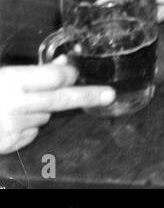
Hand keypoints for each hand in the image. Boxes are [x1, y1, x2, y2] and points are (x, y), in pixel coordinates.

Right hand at [0, 63, 114, 152]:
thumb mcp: (4, 74)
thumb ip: (34, 71)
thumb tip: (65, 63)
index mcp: (13, 82)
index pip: (56, 78)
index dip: (68, 73)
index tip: (73, 71)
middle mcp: (17, 105)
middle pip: (61, 99)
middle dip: (87, 96)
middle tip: (109, 95)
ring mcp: (14, 127)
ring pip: (46, 115)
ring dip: (43, 109)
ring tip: (17, 104)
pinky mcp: (10, 144)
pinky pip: (33, 132)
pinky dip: (29, 125)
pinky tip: (11, 119)